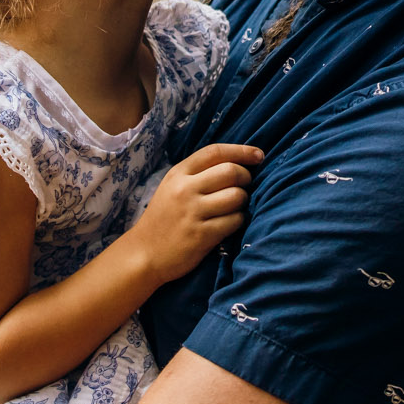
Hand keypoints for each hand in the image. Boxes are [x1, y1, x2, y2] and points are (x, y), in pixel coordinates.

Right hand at [128, 143, 262, 284]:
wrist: (144, 253)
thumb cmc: (164, 217)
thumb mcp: (173, 186)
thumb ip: (198, 173)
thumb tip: (237, 163)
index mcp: (178, 173)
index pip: (215, 152)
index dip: (241, 151)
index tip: (259, 155)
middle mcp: (185, 189)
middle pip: (230, 171)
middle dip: (246, 177)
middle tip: (246, 185)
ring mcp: (193, 213)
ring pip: (236, 196)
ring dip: (243, 201)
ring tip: (235, 206)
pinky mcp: (202, 235)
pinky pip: (234, 221)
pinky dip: (238, 220)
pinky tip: (230, 223)